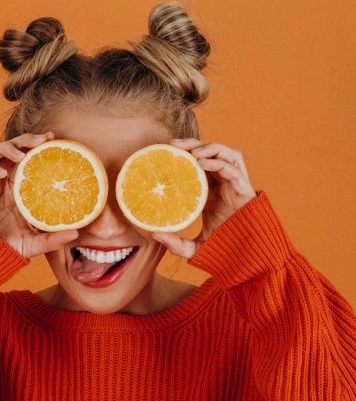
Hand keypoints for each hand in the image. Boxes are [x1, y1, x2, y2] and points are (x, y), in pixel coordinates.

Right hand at [0, 132, 77, 258]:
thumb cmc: (5, 247)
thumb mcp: (33, 243)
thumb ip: (52, 239)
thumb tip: (76, 233)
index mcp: (15, 187)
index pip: (25, 157)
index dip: (36, 145)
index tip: (52, 139)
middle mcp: (0, 180)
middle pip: (10, 148)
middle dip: (25, 139)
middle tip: (42, 139)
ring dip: (6, 148)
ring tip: (21, 155)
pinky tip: (1, 174)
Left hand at [152, 138, 256, 258]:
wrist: (245, 256)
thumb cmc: (223, 248)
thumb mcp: (194, 247)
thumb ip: (176, 243)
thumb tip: (155, 235)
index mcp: (211, 191)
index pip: (198, 164)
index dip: (185, 154)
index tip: (166, 151)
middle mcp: (224, 184)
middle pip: (210, 153)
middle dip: (193, 144)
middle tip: (173, 144)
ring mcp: (235, 185)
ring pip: (225, 154)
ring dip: (209, 148)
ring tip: (191, 152)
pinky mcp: (245, 189)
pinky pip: (232, 169)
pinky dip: (218, 162)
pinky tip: (202, 163)